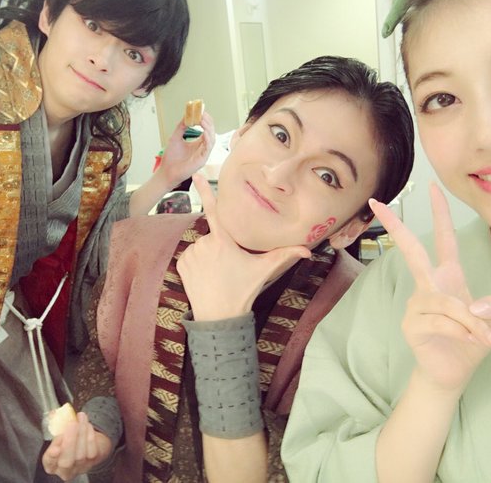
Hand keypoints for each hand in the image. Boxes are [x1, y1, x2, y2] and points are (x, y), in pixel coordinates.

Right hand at [42, 412, 112, 480]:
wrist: (88, 443)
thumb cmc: (69, 437)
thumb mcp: (60, 431)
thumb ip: (56, 423)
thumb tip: (55, 413)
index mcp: (51, 464)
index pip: (49, 462)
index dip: (52, 456)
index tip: (56, 448)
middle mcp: (65, 470)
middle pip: (66, 462)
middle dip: (69, 442)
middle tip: (72, 424)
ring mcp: (79, 467)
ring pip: (80, 454)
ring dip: (81, 432)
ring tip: (81, 417)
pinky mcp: (92, 462)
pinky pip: (92, 450)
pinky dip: (90, 435)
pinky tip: (87, 424)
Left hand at [158, 112, 215, 188]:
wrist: (166, 171)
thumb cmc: (171, 158)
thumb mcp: (175, 138)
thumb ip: (181, 127)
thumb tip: (186, 115)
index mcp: (198, 143)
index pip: (206, 129)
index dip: (205, 120)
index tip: (201, 111)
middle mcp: (203, 148)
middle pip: (211, 132)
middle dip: (208, 121)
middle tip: (202, 113)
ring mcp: (203, 154)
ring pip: (212, 139)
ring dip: (209, 128)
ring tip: (203, 120)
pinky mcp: (202, 160)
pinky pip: (208, 148)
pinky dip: (208, 138)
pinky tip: (205, 132)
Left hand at [177, 174, 310, 320]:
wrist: (218, 316)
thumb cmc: (242, 291)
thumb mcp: (264, 270)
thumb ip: (285, 256)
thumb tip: (308, 252)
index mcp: (223, 240)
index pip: (214, 209)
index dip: (205, 190)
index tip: (196, 174)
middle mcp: (204, 243)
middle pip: (214, 236)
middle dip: (221, 246)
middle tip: (229, 267)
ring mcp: (191, 254)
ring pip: (202, 246)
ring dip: (209, 255)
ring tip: (218, 273)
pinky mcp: (182, 265)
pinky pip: (190, 256)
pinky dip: (197, 263)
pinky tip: (206, 276)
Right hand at [370, 185, 490, 392]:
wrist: (452, 372)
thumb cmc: (470, 340)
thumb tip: (474, 304)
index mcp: (448, 276)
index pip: (443, 239)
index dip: (440, 213)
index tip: (431, 187)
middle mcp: (428, 286)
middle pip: (412, 252)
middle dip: (397, 227)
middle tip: (379, 204)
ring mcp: (416, 304)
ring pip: (446, 302)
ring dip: (471, 321)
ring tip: (486, 338)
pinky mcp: (412, 324)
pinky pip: (441, 321)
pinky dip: (462, 332)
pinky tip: (470, 341)